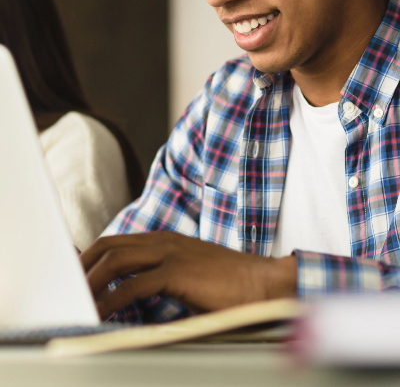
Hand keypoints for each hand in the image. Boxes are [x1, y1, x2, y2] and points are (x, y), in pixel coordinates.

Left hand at [81, 231, 296, 319]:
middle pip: (109, 246)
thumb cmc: (230, 286)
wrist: (265, 283)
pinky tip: (104, 314)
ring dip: (92, 282)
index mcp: (165, 240)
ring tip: (78, 302)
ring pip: (116, 260)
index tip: (75, 276)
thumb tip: (132, 298)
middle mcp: (164, 241)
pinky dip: (113, 299)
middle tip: (67, 289)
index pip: (117, 242)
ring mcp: (171, 253)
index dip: (92, 256)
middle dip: (83, 266)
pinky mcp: (179, 271)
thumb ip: (161, 279)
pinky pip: (135, 284)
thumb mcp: (190, 276)